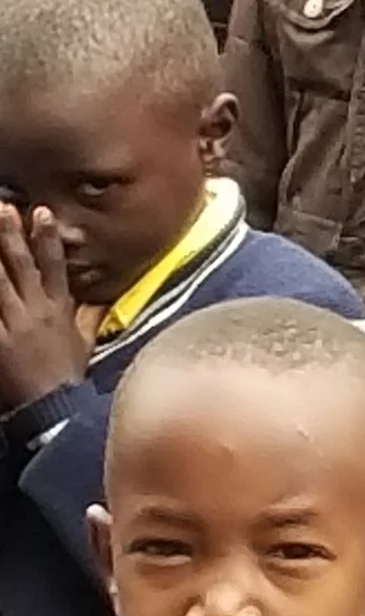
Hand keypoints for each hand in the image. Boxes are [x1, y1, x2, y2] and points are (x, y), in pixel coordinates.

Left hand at [0, 205, 89, 413]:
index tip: (41, 212)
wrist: (52, 408)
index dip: (47, 238)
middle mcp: (36, 311)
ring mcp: (12, 325)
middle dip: (11, 235)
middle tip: (3, 207)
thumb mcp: (84, 343)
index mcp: (59, 309)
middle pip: (22, 266)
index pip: (55, 266)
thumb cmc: (67, 376)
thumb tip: (102, 297)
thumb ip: (90, 316)